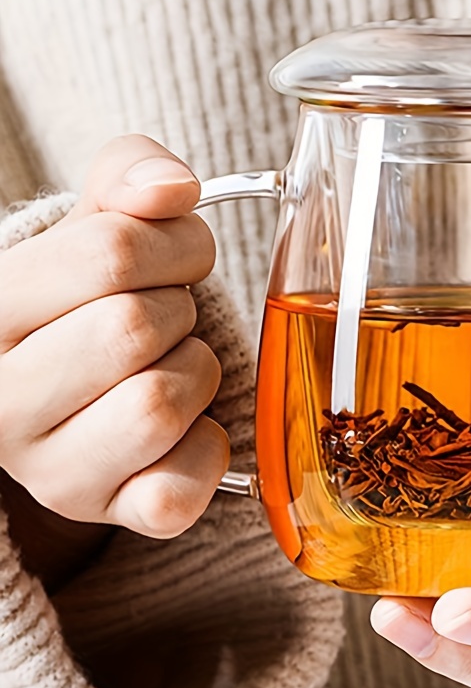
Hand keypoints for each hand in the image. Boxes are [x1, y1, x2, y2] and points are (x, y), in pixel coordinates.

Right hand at [0, 135, 227, 555]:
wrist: (85, 381)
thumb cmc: (95, 296)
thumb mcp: (99, 219)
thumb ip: (130, 175)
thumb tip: (170, 189)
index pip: (110, 254)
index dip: (175, 248)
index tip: (174, 262)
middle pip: (133, 328)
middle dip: (177, 312)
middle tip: (165, 319)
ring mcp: (49, 471)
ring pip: (159, 404)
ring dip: (193, 373)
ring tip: (169, 367)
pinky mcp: (106, 512)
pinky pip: (179, 488)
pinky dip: (205, 448)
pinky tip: (184, 427)